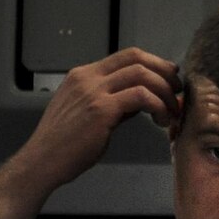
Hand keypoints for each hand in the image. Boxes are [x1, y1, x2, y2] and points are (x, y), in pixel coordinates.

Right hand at [7, 47, 181, 195]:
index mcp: (83, 75)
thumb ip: (113, 101)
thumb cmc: (64, 145)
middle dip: (165, 72)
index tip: (169, 78)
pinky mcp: (101, 109)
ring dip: (165, 92)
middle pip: (137, 58)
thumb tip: (143, 97)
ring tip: (171, 111)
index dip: (154, 63)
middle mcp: (87, 78)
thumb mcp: (87, 113)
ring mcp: (93, 91)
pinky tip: (161, 120)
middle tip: (177, 91)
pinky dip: (158, 106)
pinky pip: (142, 96)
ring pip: (143, 75)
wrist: (41, 163)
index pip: (127, 56)